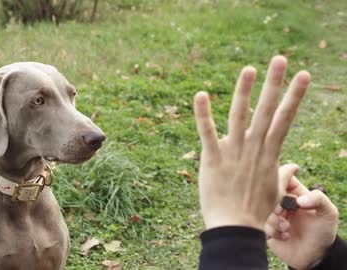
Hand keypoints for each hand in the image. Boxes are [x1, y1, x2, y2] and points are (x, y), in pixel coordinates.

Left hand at [194, 55, 310, 229]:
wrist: (235, 228)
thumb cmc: (255, 211)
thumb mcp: (274, 189)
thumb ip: (280, 172)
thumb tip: (290, 166)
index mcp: (269, 153)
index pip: (285, 118)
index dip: (295, 96)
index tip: (304, 75)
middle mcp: (254, 148)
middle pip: (267, 111)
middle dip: (274, 83)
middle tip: (280, 59)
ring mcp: (233, 152)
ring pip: (240, 116)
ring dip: (244, 91)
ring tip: (249, 69)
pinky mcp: (213, 159)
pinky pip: (207, 133)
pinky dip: (203, 114)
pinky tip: (201, 94)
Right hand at [264, 176, 338, 268]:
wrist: (316, 256)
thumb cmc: (323, 232)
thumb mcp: (329, 213)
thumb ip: (319, 199)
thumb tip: (298, 200)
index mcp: (294, 193)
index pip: (282, 176)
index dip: (281, 180)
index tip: (286, 193)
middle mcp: (281, 202)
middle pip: (268, 192)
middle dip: (275, 203)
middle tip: (282, 212)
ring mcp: (273, 215)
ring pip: (263, 209)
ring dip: (275, 219)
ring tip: (287, 228)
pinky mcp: (267, 229)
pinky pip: (262, 225)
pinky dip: (273, 230)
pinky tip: (285, 236)